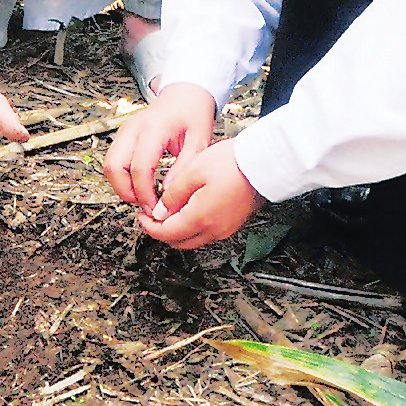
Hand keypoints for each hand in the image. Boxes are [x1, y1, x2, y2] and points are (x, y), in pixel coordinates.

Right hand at [103, 82, 216, 212]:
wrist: (185, 94)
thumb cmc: (193, 114)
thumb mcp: (199, 142)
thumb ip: (183, 169)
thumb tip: (168, 195)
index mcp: (154, 128)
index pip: (139, 167)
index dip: (144, 193)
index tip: (155, 208)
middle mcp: (133, 127)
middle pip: (113, 166)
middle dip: (126, 191)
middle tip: (146, 204)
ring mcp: (125, 130)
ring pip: (109, 164)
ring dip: (122, 185)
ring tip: (144, 196)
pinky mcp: (123, 135)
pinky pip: (114, 160)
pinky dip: (122, 176)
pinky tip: (140, 184)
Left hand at [137, 140, 263, 249]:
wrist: (263, 163)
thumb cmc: (232, 163)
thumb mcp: (193, 171)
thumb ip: (173, 194)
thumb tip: (160, 211)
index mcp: (201, 218)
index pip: (166, 234)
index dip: (149, 227)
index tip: (142, 216)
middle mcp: (214, 230)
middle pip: (179, 242)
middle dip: (162, 231)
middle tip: (152, 214)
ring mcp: (225, 229)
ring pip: (193, 239)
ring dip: (178, 229)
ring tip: (169, 210)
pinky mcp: (233, 224)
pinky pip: (207, 232)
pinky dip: (193, 226)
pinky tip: (189, 209)